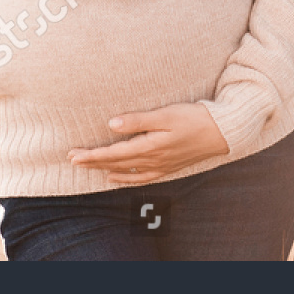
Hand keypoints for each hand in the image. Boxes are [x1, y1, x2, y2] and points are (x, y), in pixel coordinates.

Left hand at [68, 103, 229, 183]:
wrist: (222, 132)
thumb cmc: (194, 118)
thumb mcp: (166, 114)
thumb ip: (138, 120)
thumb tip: (112, 125)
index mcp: (150, 146)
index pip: (113, 153)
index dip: (92, 155)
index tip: (73, 155)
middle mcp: (152, 160)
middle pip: (116, 163)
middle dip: (93, 162)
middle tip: (72, 159)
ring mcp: (161, 166)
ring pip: (126, 171)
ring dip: (105, 169)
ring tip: (88, 167)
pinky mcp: (168, 167)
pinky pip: (141, 178)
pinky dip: (126, 178)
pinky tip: (116, 177)